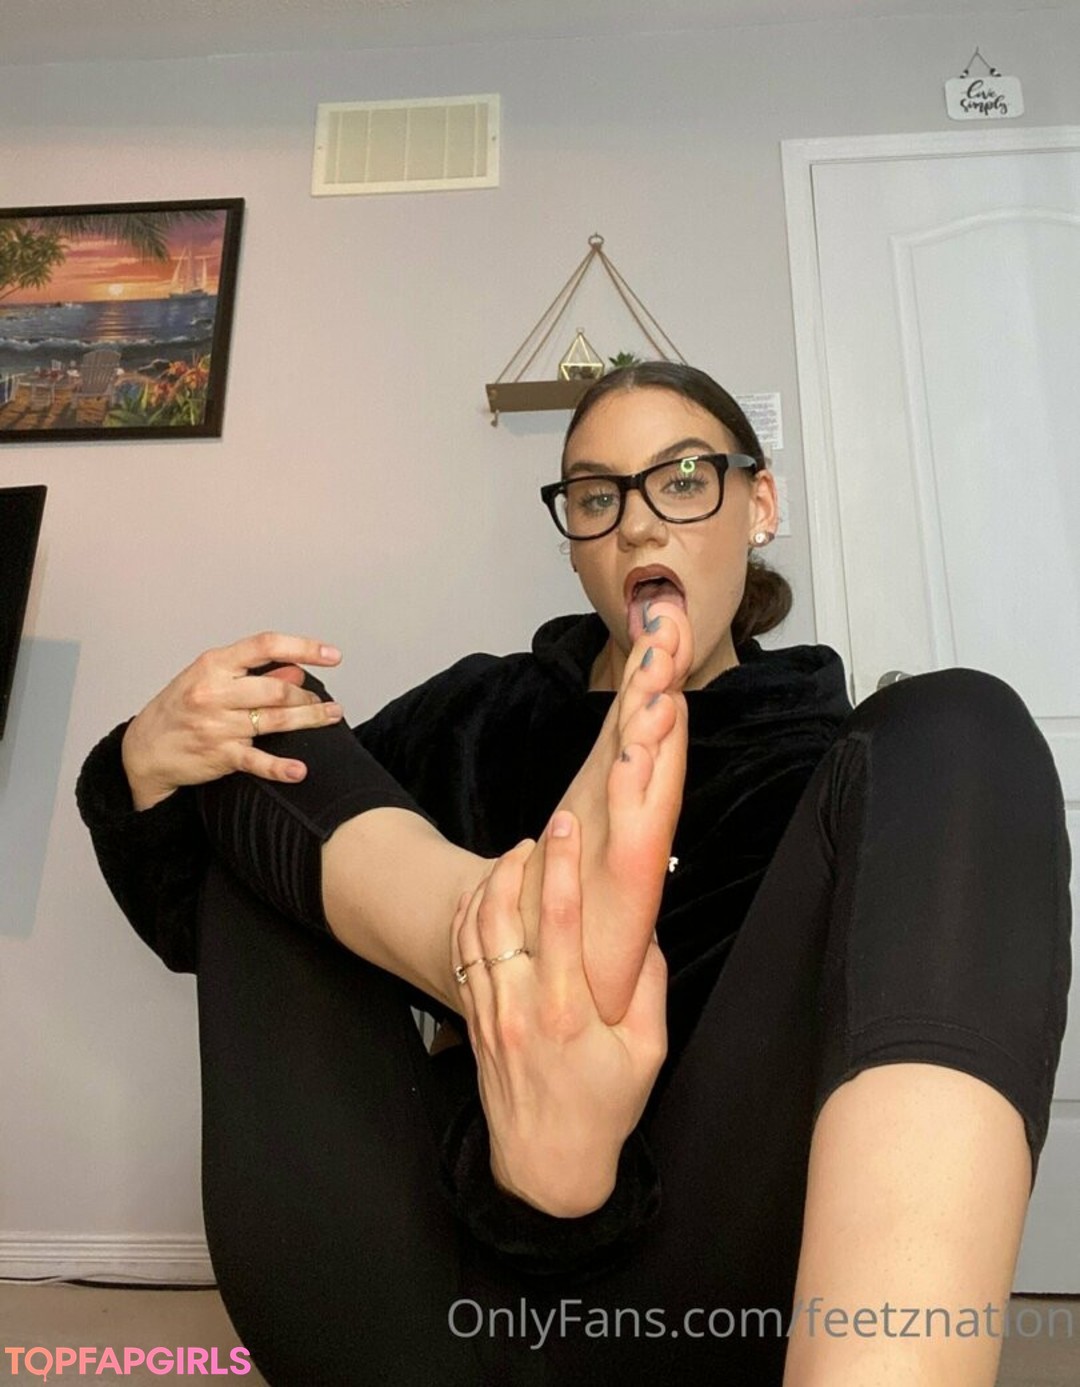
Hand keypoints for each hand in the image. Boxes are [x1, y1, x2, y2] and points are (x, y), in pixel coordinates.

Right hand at [121, 631, 344, 809]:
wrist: (144, 750)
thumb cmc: (180, 708)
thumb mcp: (210, 679)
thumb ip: (252, 673)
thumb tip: (297, 672)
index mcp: (214, 665)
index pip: (265, 646)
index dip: (304, 648)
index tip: (332, 655)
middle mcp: (215, 692)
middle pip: (278, 689)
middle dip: (309, 697)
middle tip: (327, 704)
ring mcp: (218, 725)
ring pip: (276, 720)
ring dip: (311, 720)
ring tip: (331, 717)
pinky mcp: (220, 755)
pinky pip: (256, 760)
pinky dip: (280, 767)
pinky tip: (299, 771)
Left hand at [452, 811, 667, 1216]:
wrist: (548, 1166)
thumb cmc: (605, 1109)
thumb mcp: (648, 1053)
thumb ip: (649, 987)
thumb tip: (646, 932)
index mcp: (567, 1011)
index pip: (559, 919)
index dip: (561, 865)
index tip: (565, 828)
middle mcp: (520, 1006)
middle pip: (504, 914)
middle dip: (519, 863)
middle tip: (540, 833)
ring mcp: (490, 1014)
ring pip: (475, 931)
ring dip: (491, 885)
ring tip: (514, 856)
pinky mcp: (475, 1022)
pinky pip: (461, 956)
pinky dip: (468, 917)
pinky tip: (484, 896)